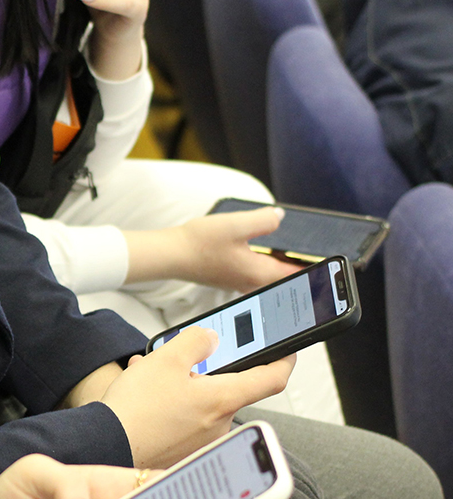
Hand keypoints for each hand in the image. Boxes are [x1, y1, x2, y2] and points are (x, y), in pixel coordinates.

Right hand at [99, 327, 294, 468]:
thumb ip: (196, 341)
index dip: (284, 360)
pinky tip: (143, 397)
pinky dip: (169, 405)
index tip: (287, 350)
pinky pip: (184, 420)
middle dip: (202, 370)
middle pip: (226, 388)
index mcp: (222, 399)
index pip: (271, 378)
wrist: (106, 445)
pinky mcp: (182, 451)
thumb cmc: (137, 408)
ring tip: (148, 376)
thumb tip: (212, 338)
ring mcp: (202, 442)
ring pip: (199, 403)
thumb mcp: (166, 358)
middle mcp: (219, 425)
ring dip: (179, 386)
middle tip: (177, 359)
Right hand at [177, 205, 304, 291]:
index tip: (327, 267)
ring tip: (292, 257)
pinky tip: (262, 256)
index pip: (294, 274)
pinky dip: (265, 267)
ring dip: (281, 269)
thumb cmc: (199, 243)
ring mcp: (237, 281)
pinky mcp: (227, 276)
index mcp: (258, 273)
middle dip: (299, 270)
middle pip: (283, 279)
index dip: (312, 269)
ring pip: (269, 278)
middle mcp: (250, 281)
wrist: (171, 255)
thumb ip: (263, 220)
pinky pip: (255, 275)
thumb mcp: (236, 225)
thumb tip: (280, 217)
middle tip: (314, 262)